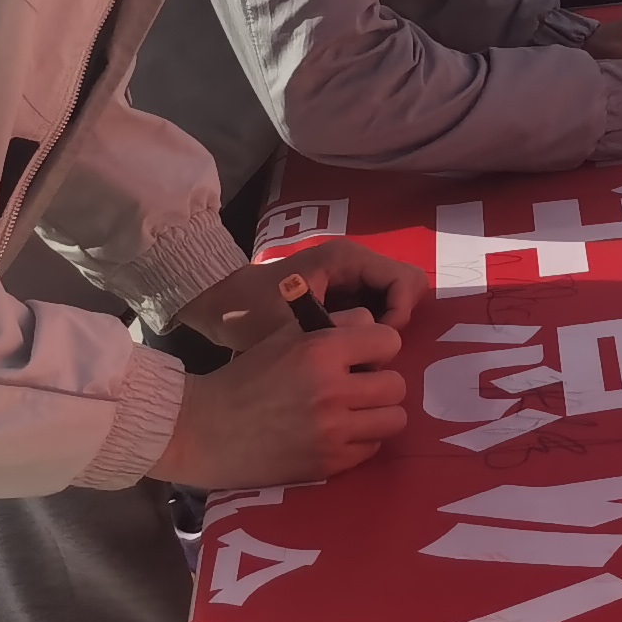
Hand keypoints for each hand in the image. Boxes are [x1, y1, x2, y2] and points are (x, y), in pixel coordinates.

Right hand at [153, 315, 407, 488]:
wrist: (204, 431)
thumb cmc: (245, 378)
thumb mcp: (284, 336)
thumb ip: (332, 325)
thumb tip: (373, 324)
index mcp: (320, 350)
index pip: (389, 340)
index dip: (377, 347)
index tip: (362, 356)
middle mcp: (331, 390)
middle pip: (397, 384)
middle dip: (380, 383)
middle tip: (357, 388)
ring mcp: (332, 431)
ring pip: (394, 418)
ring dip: (377, 414)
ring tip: (353, 413)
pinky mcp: (329, 463)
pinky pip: (373, 448)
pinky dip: (361, 441)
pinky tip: (337, 435)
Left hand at [180, 237, 424, 346]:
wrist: (215, 306)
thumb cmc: (250, 310)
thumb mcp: (292, 326)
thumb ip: (336, 337)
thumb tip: (376, 362)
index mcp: (349, 259)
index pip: (406, 281)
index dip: (401, 315)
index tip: (377, 345)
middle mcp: (356, 264)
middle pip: (406, 290)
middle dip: (396, 323)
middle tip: (370, 353)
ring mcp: (350, 279)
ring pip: (393, 302)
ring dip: (382, 331)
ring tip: (358, 358)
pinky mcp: (342, 296)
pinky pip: (374, 311)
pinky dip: (369, 334)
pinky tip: (347, 356)